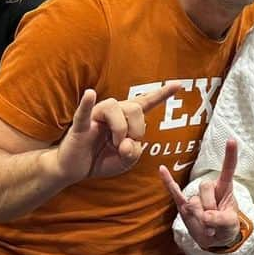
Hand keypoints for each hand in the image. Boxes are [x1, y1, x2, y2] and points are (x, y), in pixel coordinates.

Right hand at [53, 84, 179, 183]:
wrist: (75, 169)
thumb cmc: (101, 159)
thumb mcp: (126, 162)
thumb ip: (134, 153)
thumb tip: (128, 143)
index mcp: (126, 119)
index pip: (146, 102)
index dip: (162, 94)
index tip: (178, 85)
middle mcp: (112, 113)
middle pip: (135, 108)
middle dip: (137, 129)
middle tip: (126, 146)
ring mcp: (95, 117)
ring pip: (115, 108)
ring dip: (120, 129)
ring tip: (115, 143)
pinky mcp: (80, 126)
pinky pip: (84, 112)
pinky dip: (87, 103)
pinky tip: (90, 94)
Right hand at [161, 138, 241, 249]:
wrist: (214, 241)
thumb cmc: (226, 229)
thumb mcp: (230, 226)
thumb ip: (220, 220)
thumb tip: (204, 215)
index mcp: (224, 189)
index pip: (227, 170)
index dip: (230, 155)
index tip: (231, 140)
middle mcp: (209, 189)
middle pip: (205, 188)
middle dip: (211, 208)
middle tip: (216, 224)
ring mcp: (196, 197)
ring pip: (194, 203)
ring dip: (200, 218)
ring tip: (208, 228)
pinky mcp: (184, 206)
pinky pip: (174, 192)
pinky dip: (168, 181)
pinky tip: (161, 169)